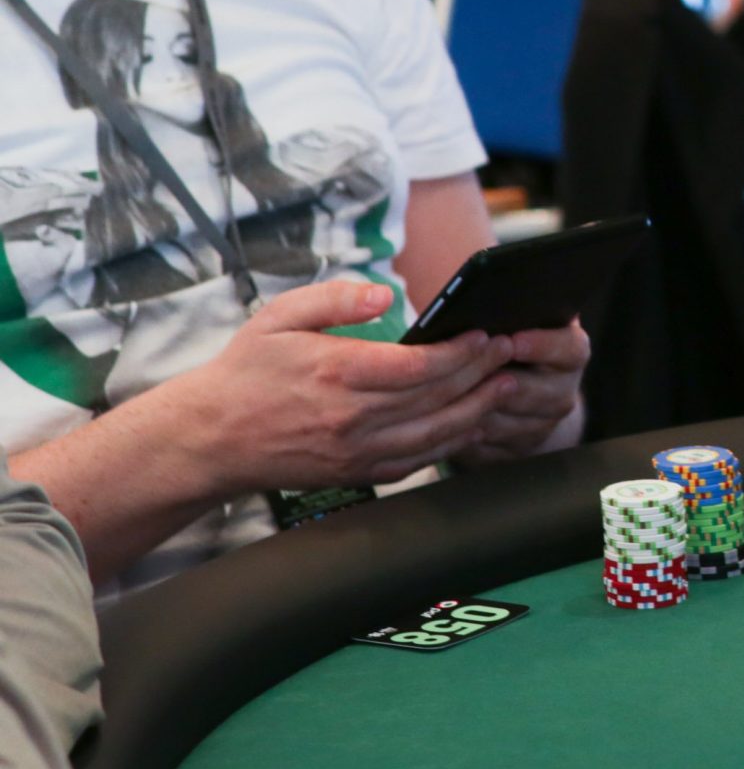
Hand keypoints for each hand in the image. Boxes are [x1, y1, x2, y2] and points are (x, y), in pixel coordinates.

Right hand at [161, 278, 519, 492]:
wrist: (207, 439)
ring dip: (478, 410)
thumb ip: (335, 299)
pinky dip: (449, 444)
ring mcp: (354, 451)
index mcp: (337, 372)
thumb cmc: (244, 372)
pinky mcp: (354, 474)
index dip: (462, 350)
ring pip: (435, 434)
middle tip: (511, 352)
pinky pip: (415, 462)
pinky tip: (469, 424)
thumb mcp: (278, 317)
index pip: (420, 365)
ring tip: (506, 386)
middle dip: (482, 373)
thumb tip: (383, 293)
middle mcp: (351, 417)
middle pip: (437, 397)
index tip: (487, 333)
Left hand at [456, 320, 590, 463]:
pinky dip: (468, 436)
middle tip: (475, 373)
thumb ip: (507, 316)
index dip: (542, 345)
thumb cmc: (506, 347)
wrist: (517, 395)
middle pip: (542, 393)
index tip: (512, 340)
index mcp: (570, 351)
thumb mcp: (515, 325)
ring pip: (511, 424)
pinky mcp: (518, 451)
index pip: (570, 348)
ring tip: (450, 396)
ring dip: (480, 410)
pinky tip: (446, 421)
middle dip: (504, 383)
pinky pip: (492, 449)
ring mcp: (544, 424)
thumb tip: (475, 304)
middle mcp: (564, 388)